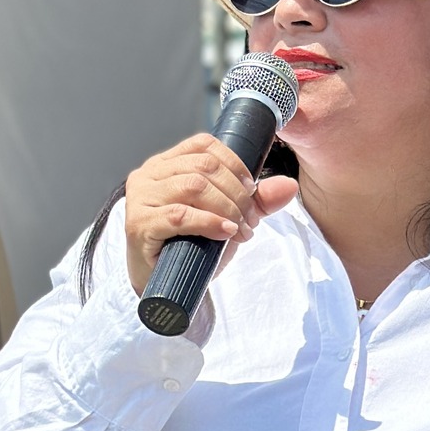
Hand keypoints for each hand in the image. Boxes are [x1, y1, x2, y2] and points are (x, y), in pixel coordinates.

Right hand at [123, 132, 298, 296]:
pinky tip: (225, 232)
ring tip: (238, 230)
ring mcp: (141, 198)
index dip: (235, 164)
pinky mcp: (139, 224)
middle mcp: (149, 175)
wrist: (164, 284)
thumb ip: (256, 201)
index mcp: (166, 164)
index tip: (251, 190)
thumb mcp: (227, 217)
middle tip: (249, 220)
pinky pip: (180, 215)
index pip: (204, 145)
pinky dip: (209, 222)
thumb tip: (289, 185)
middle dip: (236, 194)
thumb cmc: (189, 247)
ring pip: (193, 186)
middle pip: (204, 167)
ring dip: (227, 208)